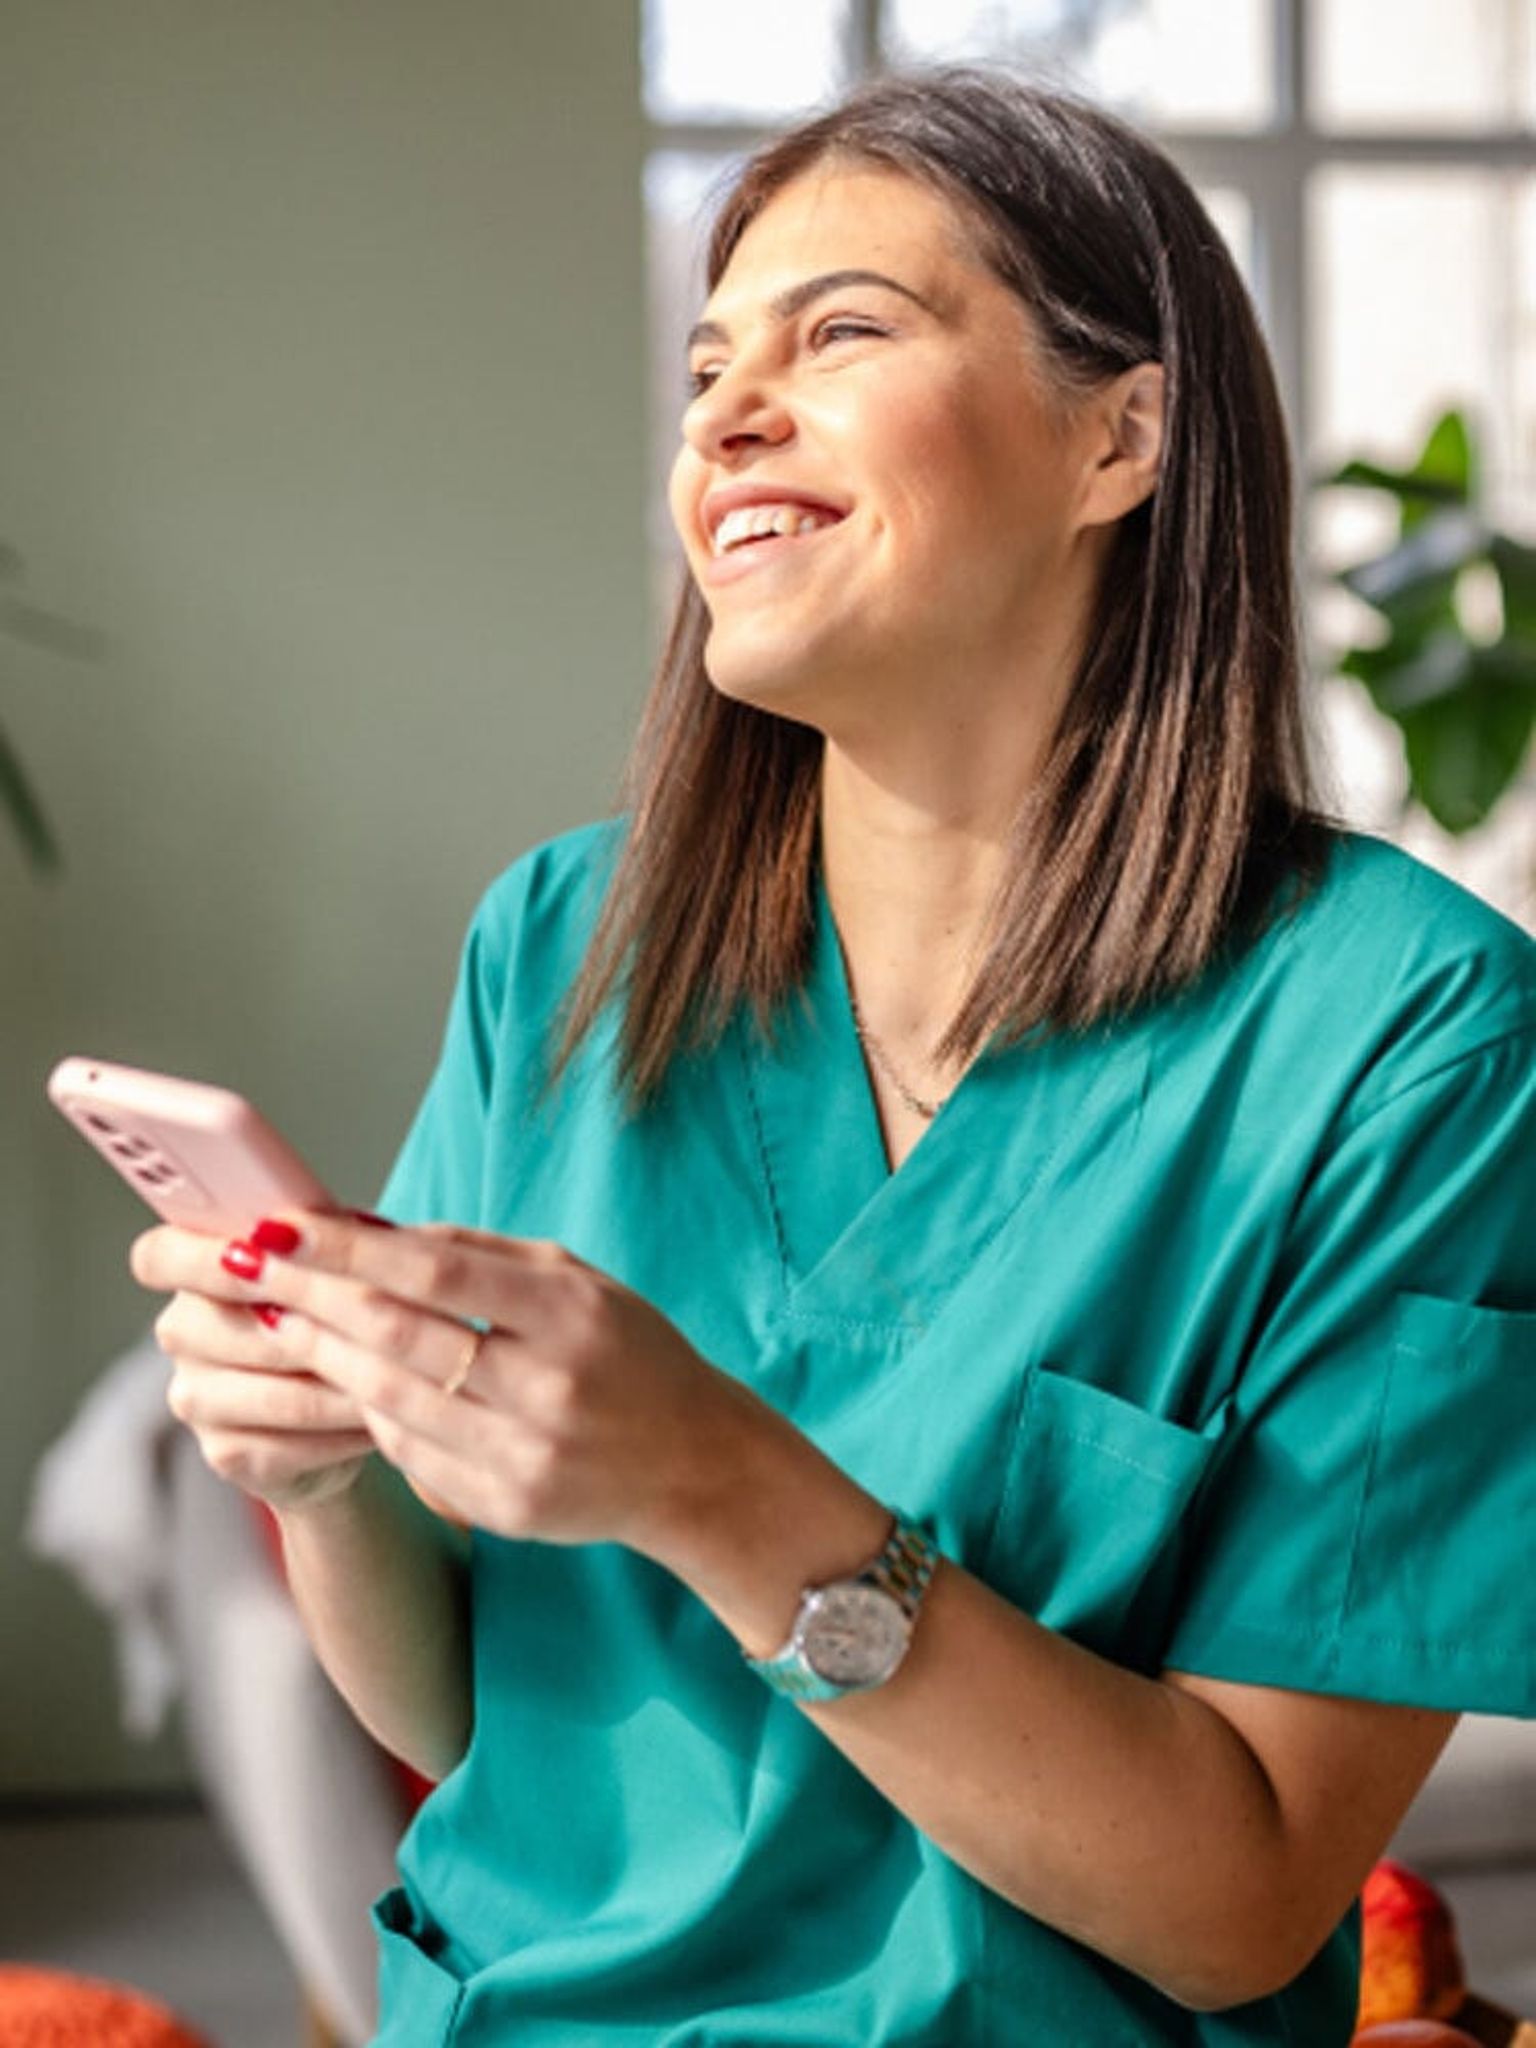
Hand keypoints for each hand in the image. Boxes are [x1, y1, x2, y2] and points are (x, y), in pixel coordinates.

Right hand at [130, 1223, 375, 1510]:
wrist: (350, 1406)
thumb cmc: (344, 1311)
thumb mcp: (340, 1263)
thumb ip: (324, 1237)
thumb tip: (314, 1230)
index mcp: (195, 1272)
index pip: (160, 1257)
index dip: (201, 1258)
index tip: (262, 1254)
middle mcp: (182, 1333)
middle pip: (227, 1331)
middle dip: (308, 1329)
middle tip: (378, 1325)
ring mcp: (195, 1397)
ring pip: (272, 1394)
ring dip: (342, 1387)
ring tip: (401, 1375)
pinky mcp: (224, 1452)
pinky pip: (287, 1445)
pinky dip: (342, 1434)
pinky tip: (380, 1421)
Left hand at [196, 1211, 779, 1559]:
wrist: (694, 1463)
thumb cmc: (629, 1353)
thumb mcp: (578, 1280)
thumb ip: (478, 1252)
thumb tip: (368, 1229)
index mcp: (570, 1314)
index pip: (436, 1271)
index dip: (349, 1249)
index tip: (284, 1225)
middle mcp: (548, 1388)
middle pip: (399, 1336)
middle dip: (313, 1296)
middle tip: (253, 1267)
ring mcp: (525, 1456)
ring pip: (390, 1399)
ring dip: (324, 1355)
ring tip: (280, 1318)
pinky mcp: (506, 1507)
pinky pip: (410, 1452)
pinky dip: (369, 1411)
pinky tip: (342, 1379)